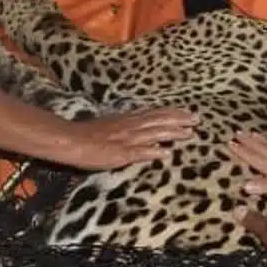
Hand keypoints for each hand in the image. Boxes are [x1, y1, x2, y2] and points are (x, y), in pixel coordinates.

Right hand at [59, 106, 197, 168]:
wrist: (70, 140)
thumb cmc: (87, 135)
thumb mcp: (110, 127)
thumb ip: (126, 128)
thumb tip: (141, 131)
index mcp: (127, 120)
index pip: (154, 114)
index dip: (172, 113)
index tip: (188, 112)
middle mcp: (129, 126)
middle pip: (158, 120)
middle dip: (178, 120)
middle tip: (197, 119)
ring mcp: (125, 139)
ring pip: (153, 133)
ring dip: (172, 133)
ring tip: (189, 134)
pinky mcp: (118, 153)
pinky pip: (138, 151)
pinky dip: (153, 151)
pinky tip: (166, 153)